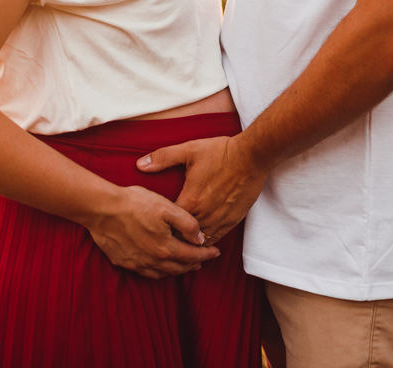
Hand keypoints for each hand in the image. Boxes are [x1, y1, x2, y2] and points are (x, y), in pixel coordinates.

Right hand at [85, 185, 219, 279]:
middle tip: (203, 259)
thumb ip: (187, 224)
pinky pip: (146, 272)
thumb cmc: (134, 204)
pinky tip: (159, 265)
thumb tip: (199, 238)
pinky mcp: (124, 262)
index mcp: (166, 248)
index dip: (207, 254)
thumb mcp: (167, 208)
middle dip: (194, 264)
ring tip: (184, 264)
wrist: (102, 209)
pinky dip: (158, 271)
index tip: (216, 252)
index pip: (193, 256)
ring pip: (163, 273)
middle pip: (179, 267)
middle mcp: (153, 261)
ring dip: (177, 269)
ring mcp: (137, 263)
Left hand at [137, 136, 267, 242]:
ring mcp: (220, 219)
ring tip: (181, 239)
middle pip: (183, 236)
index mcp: (190, 200)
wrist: (251, 156)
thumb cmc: (220, 152)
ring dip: (190, 240)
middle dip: (174, 236)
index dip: (160, 225)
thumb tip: (140, 164)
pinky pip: (216, 238)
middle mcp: (204, 214)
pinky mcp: (233, 220)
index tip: (154, 224)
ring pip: (200, 241)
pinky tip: (200, 236)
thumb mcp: (189, 150)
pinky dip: (207, 238)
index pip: (169, 224)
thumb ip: (163, 158)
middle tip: (164, 236)